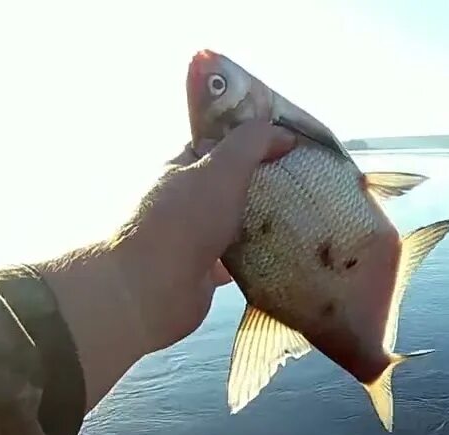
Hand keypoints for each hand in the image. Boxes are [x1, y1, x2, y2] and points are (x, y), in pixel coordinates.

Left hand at [115, 120, 295, 351]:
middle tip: (297, 185)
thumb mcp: (222, 168)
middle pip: (224, 187)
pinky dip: (251, 258)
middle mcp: (178, 201)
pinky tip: (275, 255)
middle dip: (257, 186)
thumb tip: (284, 132)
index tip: (285, 145)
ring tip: (295, 220)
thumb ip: (251, 143)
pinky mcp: (198, 272)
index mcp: (176, 169)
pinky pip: (231, 259)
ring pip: (229, 224)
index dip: (248, 141)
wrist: (152, 289)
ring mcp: (187, 239)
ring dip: (255, 224)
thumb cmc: (183, 220)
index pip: (214, 145)